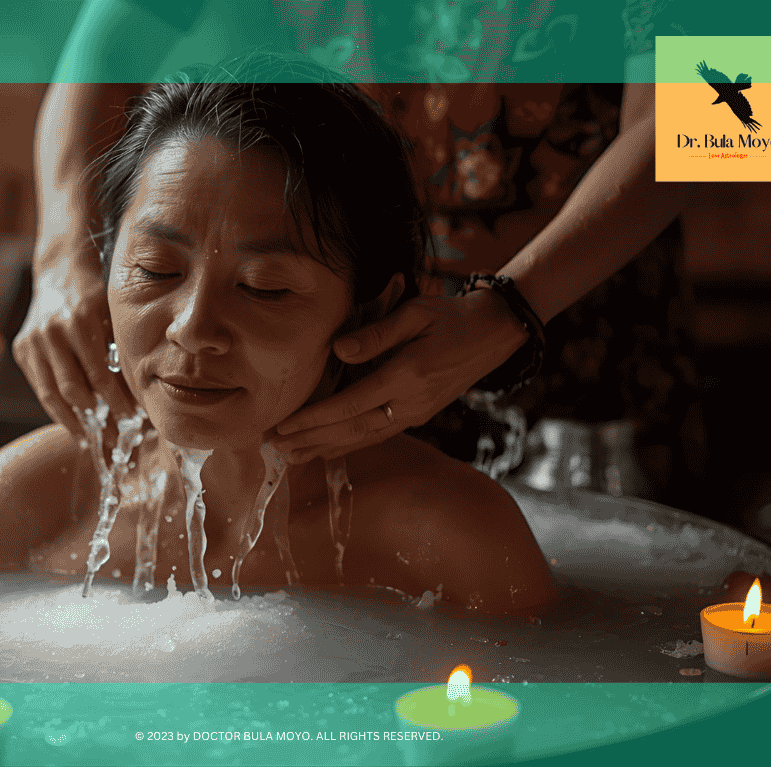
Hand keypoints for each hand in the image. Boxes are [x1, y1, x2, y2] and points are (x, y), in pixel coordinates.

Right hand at [11, 231, 135, 437]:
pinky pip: (41, 386)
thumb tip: (140, 398)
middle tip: (114, 439)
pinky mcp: (21, 349)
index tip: (132, 422)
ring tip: (91, 440)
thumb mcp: (114, 316)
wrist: (61, 273)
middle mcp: (51, 331)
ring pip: (52, 394)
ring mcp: (32, 341)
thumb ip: (121, 352)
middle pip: (74, 389)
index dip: (117, 403)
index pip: (101, 376)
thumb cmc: (97, 297)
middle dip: (96, 419)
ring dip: (73, 422)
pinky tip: (73, 422)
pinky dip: (56, 407)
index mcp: (79, 321)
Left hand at [272, 288, 527, 462]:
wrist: (496, 331)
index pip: (349, 405)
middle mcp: (411, 403)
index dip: (313, 418)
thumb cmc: (452, 315)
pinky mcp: (419, 413)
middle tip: (274, 448)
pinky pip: (378, 434)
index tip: (283, 426)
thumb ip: (375, 333)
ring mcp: (417, 412)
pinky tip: (329, 450)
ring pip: (364, 438)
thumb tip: (338, 351)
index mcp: (406, 376)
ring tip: (292, 457)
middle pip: (351, 429)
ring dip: (325, 448)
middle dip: (310, 440)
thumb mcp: (415, 313)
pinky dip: (350, 445)